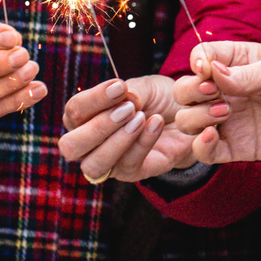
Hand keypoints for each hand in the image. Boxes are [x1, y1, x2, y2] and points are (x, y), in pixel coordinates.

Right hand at [59, 76, 196, 181]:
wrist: (189, 117)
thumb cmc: (158, 100)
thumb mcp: (146, 87)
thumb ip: (130, 92)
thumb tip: (123, 98)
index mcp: (84, 118)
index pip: (74, 112)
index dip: (94, 99)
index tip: (120, 86)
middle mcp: (89, 144)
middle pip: (71, 146)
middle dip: (98, 126)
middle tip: (128, 109)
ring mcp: (109, 162)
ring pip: (94, 164)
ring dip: (117, 140)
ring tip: (141, 118)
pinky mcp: (132, 173)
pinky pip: (129, 164)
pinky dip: (142, 142)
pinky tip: (156, 123)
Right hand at [173, 41, 260, 176]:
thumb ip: (247, 73)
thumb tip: (212, 72)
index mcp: (237, 62)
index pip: (202, 57)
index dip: (198, 62)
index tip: (207, 70)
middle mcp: (227, 90)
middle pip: (184, 90)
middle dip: (190, 91)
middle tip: (213, 93)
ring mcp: (229, 119)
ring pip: (188, 120)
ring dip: (195, 116)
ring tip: (224, 113)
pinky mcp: (236, 146)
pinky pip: (205, 151)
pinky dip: (199, 146)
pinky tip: (211, 136)